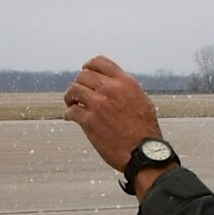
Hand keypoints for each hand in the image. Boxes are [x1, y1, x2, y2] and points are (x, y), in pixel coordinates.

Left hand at [63, 57, 162, 172]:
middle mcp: (111, 89)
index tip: (85, 74)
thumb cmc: (145, 131)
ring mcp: (99, 104)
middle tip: (78, 95)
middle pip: (83, 75)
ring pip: (73, 89)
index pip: (99, 62)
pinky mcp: (89, 121)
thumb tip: (114, 84)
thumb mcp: (141, 101)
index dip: (88, 67)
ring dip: (70, 97)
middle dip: (79, 84)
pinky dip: (68, 114)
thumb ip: (126, 90)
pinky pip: (71, 111)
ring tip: (72, 105)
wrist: (143, 152)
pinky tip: (71, 118)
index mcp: (125, 82)